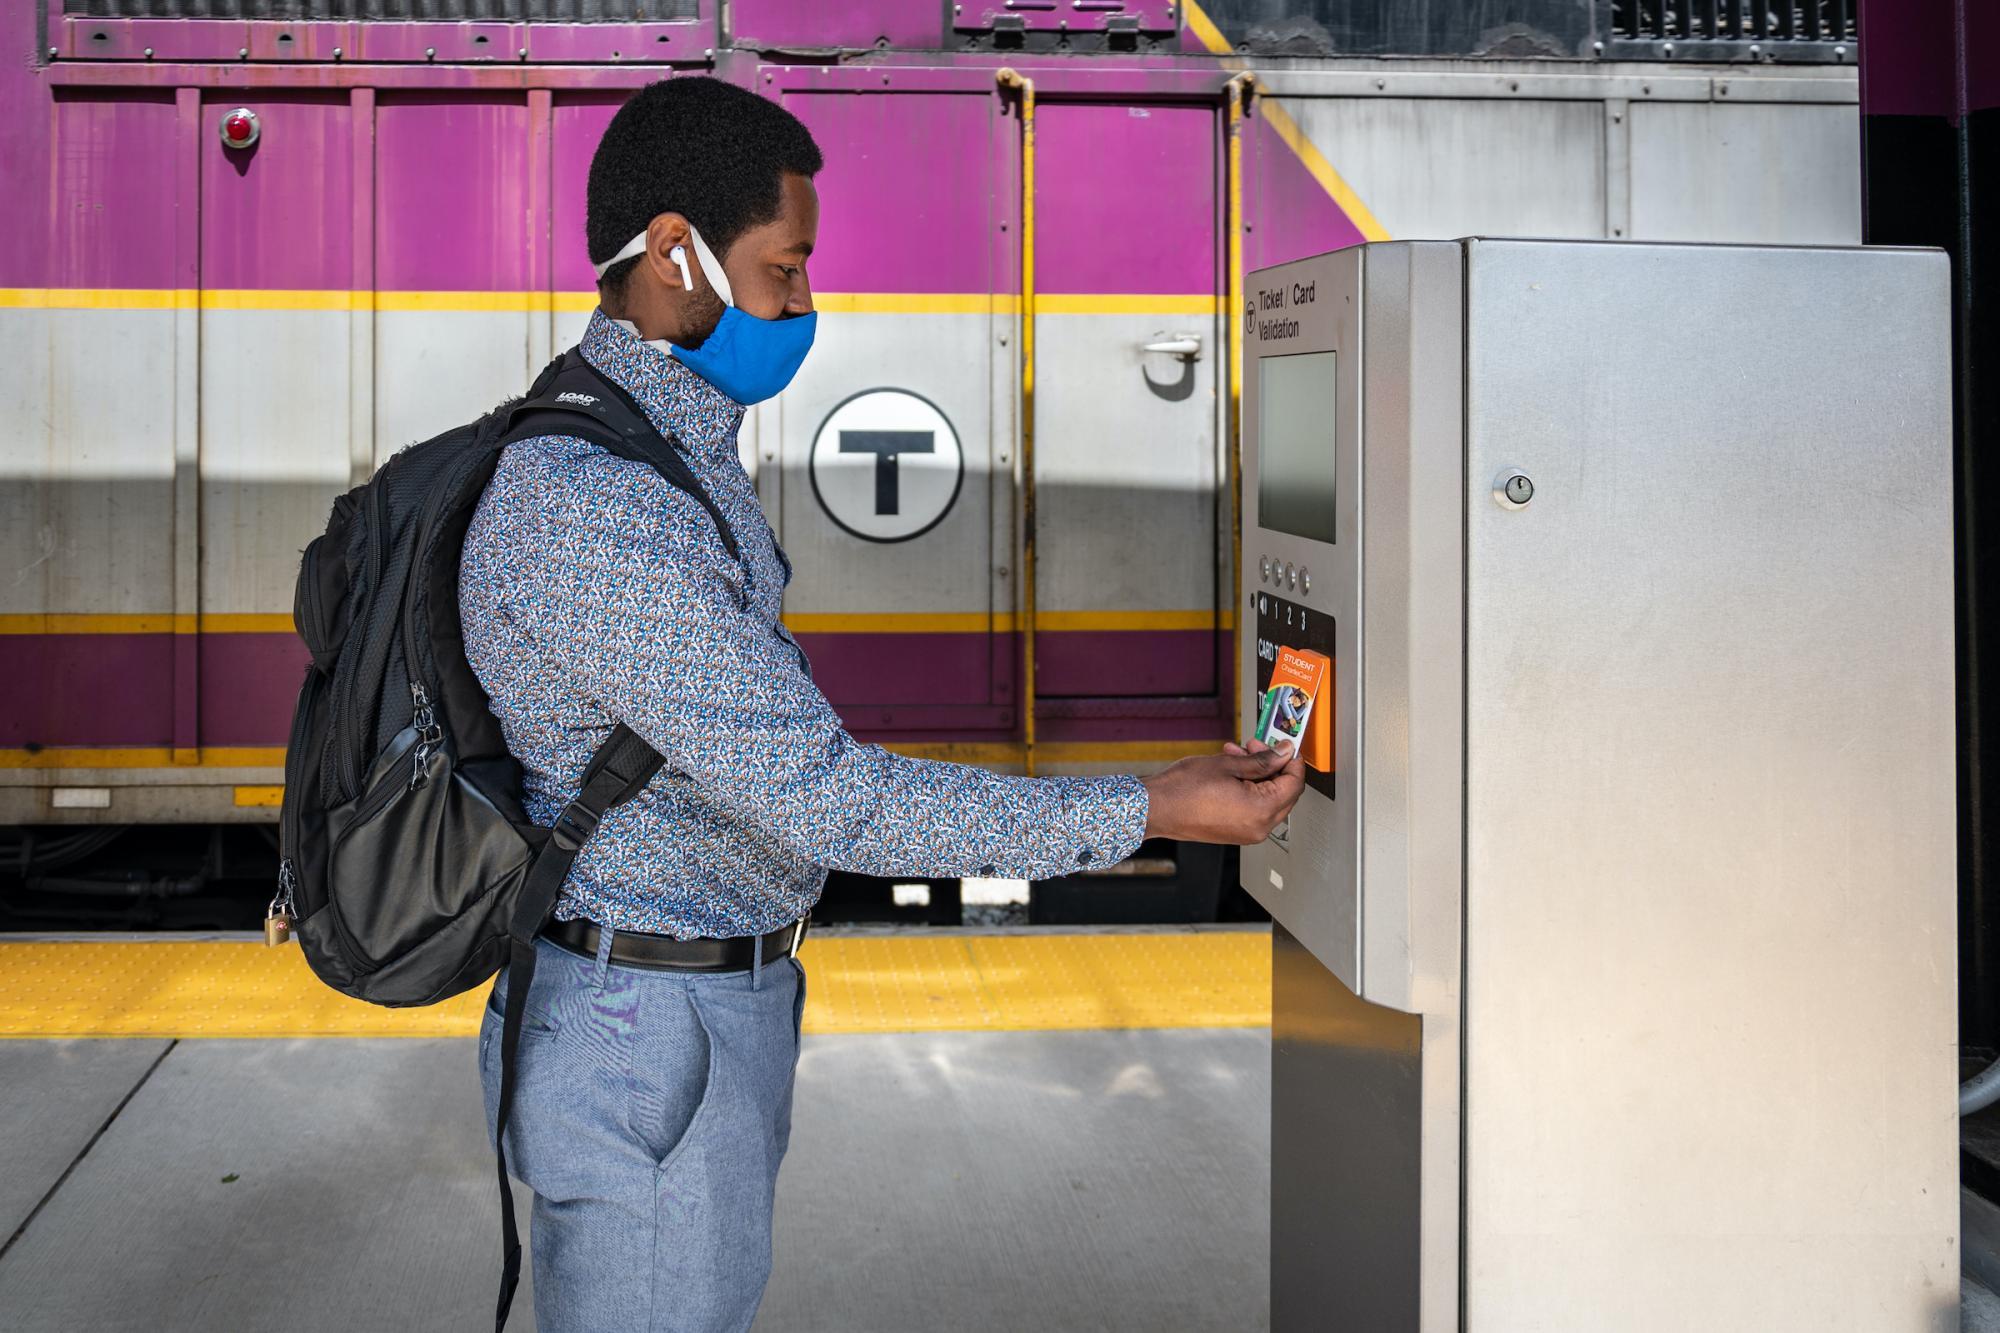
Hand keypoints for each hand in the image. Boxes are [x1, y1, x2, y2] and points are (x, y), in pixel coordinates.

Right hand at [1140, 738, 1304, 844]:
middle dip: (1274, 767)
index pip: (1294, 784)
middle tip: (1258, 746)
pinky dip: (1249, 789)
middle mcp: (1259, 827)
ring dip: (1258, 775)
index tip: (1285, 746)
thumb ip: (1262, 760)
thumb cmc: (1183, 790)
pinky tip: (1232, 771)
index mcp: (1261, 811)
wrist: (1156, 808)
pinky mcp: (1236, 832)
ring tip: (1238, 755)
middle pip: (1284, 793)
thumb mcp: (1228, 765)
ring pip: (1268, 799)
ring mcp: (1247, 833)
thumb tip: (1283, 754)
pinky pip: (1254, 809)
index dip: (1292, 761)